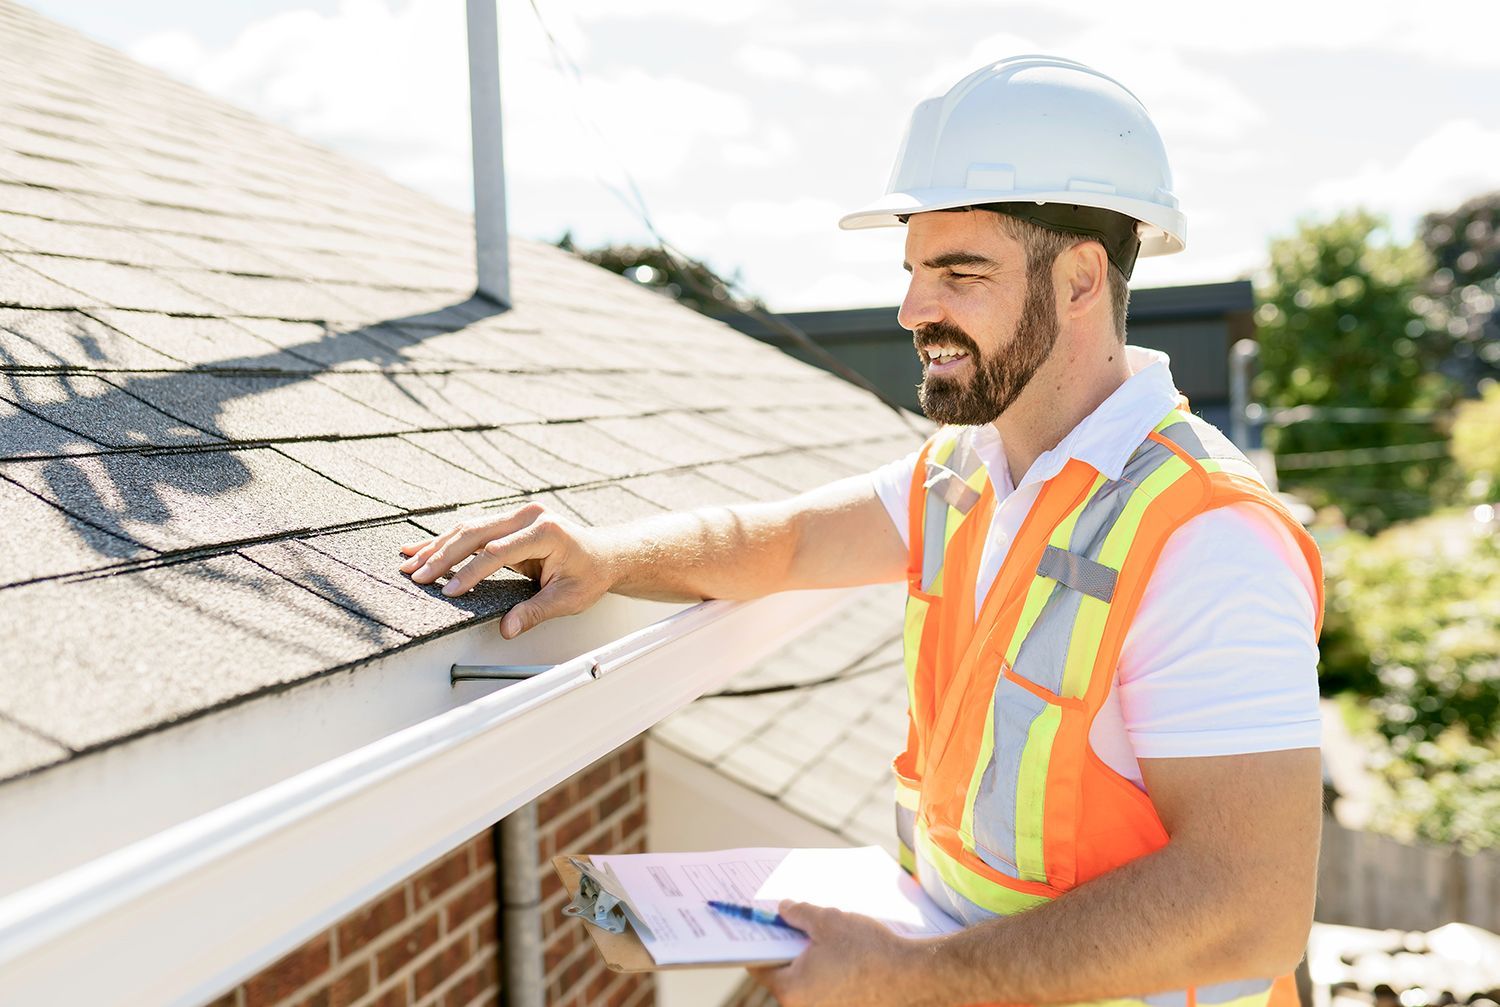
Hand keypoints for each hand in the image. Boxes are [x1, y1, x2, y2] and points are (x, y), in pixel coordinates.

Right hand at [398, 501, 613, 638]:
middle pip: (476, 534)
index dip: (471, 572)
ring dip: (437, 547)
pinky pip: (474, 529)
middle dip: (442, 556)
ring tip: (408, 563)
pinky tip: (422, 549)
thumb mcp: (569, 598)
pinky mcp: (509, 520)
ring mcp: (518, 514)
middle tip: (416, 576)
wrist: (604, 554)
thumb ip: (535, 612)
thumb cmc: (590, 575)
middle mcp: (529, 516)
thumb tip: (508, 628)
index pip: (498, 552)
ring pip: (469, 528)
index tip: (450, 591)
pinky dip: (447, 540)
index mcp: (546, 532)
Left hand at [748, 901, 922, 1006]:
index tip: (761, 925)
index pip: (760, 966)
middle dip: (788, 946)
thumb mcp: (827, 920)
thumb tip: (783, 909)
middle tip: (792, 921)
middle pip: (785, 973)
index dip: (760, 941)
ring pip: (808, 980)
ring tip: (822, 933)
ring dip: (811, 958)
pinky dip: (829, 970)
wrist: (914, 977)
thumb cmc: (868, 951)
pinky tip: (841, 951)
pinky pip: (827, 988)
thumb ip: (798, 913)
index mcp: (791, 990)